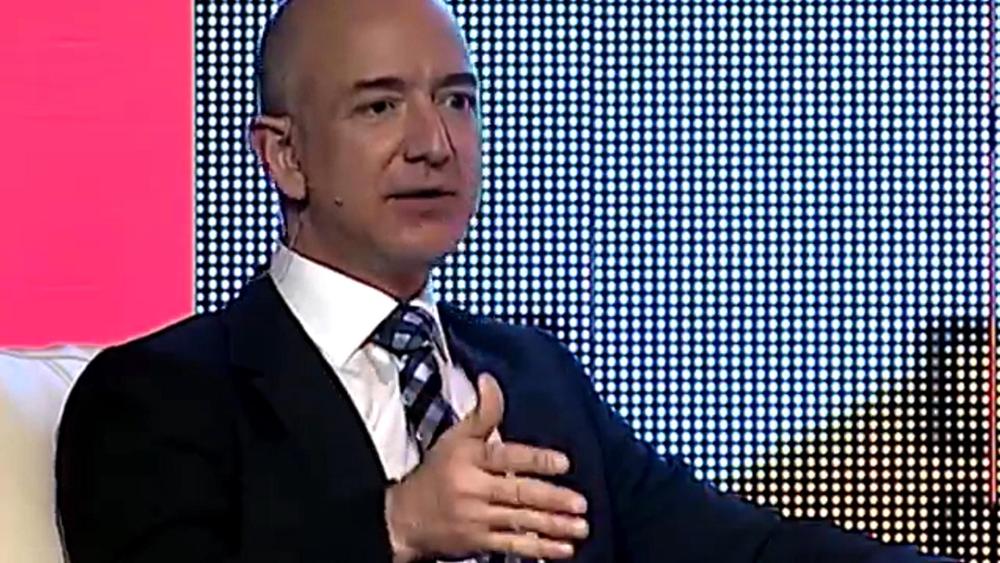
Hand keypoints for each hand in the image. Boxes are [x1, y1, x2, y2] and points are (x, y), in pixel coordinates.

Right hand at [385, 373, 589, 561]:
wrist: (403, 519)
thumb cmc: (436, 473)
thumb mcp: (454, 438)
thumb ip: (481, 413)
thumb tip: (490, 380)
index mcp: (468, 459)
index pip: (505, 456)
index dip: (535, 460)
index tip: (564, 463)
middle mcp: (472, 488)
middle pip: (517, 492)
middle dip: (551, 499)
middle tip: (580, 503)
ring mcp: (476, 518)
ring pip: (520, 520)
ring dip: (553, 526)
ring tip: (581, 527)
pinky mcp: (478, 542)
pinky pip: (512, 546)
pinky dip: (539, 548)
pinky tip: (562, 549)